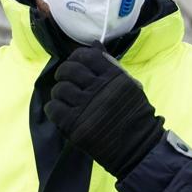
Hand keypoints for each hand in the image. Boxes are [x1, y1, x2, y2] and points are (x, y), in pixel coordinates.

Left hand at [44, 44, 165, 177]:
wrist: (138, 147)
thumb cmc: (133, 115)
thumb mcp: (128, 85)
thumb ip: (110, 65)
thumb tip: (94, 44)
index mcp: (114, 77)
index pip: (87, 56)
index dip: (77, 57)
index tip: (75, 64)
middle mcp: (100, 89)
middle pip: (69, 70)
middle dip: (63, 73)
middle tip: (65, 81)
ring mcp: (87, 107)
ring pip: (60, 89)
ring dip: (58, 93)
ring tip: (64, 99)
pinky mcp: (76, 125)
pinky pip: (54, 109)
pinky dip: (53, 108)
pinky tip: (59, 112)